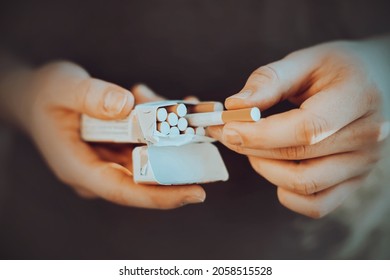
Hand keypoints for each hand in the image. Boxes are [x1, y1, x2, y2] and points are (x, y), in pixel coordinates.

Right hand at [15, 61, 204, 208]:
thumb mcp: (62, 88)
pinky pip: (150, 143)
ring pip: (153, 158)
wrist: (38, 98)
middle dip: (179, 158)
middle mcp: (100, 171)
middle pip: (146, 178)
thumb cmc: (46, 96)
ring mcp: (112, 162)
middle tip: (204, 136)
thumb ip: (90, 96)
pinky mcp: (121, 149)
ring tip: (183, 107)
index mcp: (80, 168)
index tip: (196, 193)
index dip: (161, 196)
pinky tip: (176, 106)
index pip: (125, 191)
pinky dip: (165, 126)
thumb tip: (125, 105)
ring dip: (173, 135)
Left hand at [208, 40, 389, 217]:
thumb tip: (235, 106)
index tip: (228, 128)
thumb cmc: (339, 70)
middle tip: (227, 133)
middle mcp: (368, 136)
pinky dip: (287, 193)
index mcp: (358, 98)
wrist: (376, 83)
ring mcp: (363, 164)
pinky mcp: (353, 182)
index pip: (306, 129)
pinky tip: (276, 169)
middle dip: (251, 147)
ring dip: (265, 169)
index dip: (261, 134)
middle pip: (297, 156)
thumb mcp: (306, 60)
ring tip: (253, 147)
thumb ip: (270, 80)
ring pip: (303, 184)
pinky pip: (316, 205)